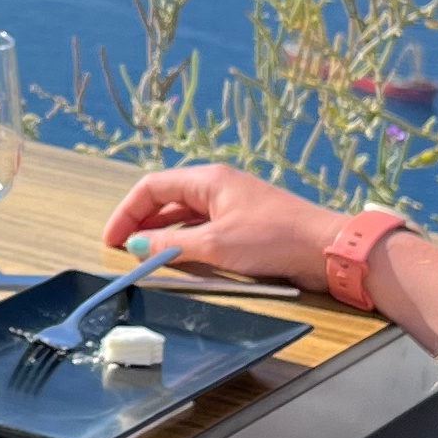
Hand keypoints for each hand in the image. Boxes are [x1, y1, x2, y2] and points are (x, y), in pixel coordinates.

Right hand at [100, 160, 339, 293]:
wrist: (325, 248)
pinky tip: (177, 258)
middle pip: (165, 198)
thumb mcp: (214, 245)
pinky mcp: (243, 224)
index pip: (152, 187)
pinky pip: (202, 228)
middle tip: (122, 249)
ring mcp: (231, 204)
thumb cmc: (273, 238)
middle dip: (140, 222)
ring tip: (145, 256)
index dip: (126, 212)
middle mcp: (217, 186)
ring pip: (183, 215)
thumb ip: (171, 245)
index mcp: (208, 179)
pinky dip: (184, 241)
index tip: (112, 240)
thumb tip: (136, 247)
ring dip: (162, 234)